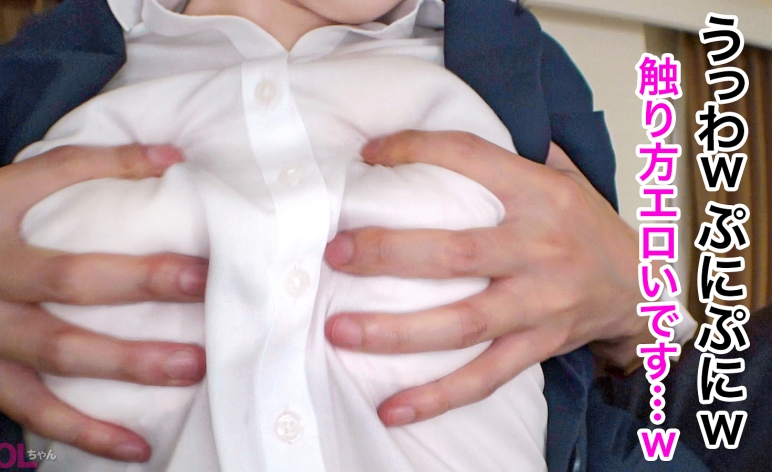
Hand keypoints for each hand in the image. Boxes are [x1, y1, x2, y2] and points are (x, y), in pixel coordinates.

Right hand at [0, 146, 207, 461]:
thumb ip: (66, 170)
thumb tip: (168, 155)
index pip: (51, 174)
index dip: (110, 166)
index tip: (174, 164)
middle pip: (67, 277)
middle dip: (139, 280)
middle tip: (202, 280)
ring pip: (58, 350)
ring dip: (129, 361)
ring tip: (191, 365)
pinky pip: (35, 410)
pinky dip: (86, 432)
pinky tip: (137, 446)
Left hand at [324, 130, 650, 425]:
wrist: (642, 285)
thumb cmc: (587, 225)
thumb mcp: (563, 175)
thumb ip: (511, 154)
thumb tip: (439, 123)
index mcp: (541, 194)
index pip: (471, 158)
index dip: (417, 150)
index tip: (368, 155)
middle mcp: (540, 248)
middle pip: (455, 252)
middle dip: (389, 253)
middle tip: (336, 252)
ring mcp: (539, 304)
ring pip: (462, 323)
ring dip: (397, 331)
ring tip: (339, 330)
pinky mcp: (537, 346)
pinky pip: (483, 377)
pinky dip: (438, 396)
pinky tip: (391, 408)